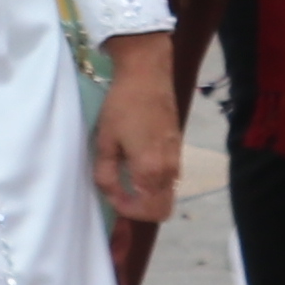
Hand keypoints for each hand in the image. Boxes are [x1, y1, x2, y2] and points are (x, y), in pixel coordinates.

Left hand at [89, 34, 180, 228]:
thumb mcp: (105, 141)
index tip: (111, 194)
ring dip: (148, 195)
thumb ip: (106, 175)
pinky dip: (154, 181)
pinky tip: (136, 162)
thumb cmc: (122, 106)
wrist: (147, 73)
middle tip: (119, 192)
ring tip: (125, 176)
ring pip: (167, 193)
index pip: (148, 211)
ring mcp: (177, 158)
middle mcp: (170, 169)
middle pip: (163, 209)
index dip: (126, 209)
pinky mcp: (178, 147)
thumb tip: (111, 193)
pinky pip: (169, 177)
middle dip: (140, 209)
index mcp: (151, 170)